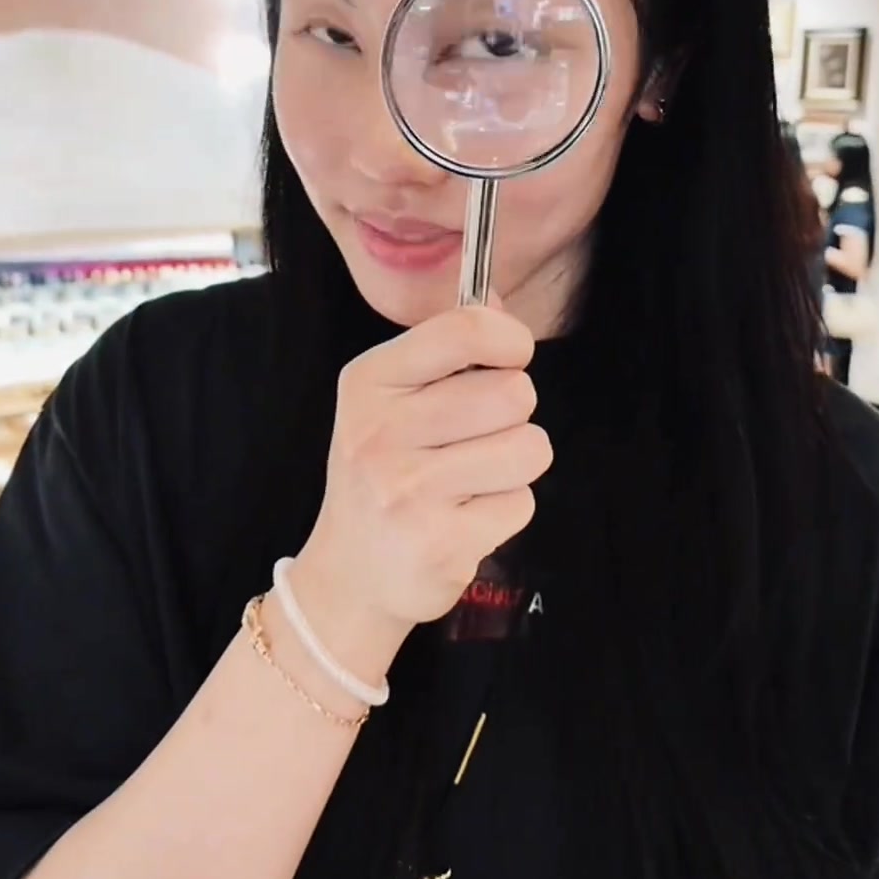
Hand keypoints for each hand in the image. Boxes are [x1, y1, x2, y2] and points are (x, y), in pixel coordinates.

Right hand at [289, 301, 551, 680]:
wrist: (349, 576)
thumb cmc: (383, 474)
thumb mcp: (391, 400)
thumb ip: (445, 349)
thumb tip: (497, 301)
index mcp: (368, 382)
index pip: (462, 331)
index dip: (509, 339)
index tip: (512, 356)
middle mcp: (380, 432)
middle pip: (512, 392)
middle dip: (513, 414)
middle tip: (476, 437)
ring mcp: (408, 491)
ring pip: (529, 448)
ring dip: (516, 464)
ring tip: (473, 479)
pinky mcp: (441, 543)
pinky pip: (521, 504)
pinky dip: (505, 512)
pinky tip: (464, 517)